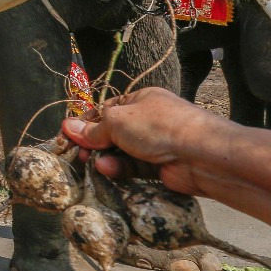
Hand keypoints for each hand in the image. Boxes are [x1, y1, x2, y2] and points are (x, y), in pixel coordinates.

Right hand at [62, 87, 217, 193]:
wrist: (202, 156)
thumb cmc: (158, 126)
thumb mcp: (118, 121)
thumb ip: (93, 128)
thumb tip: (68, 127)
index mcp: (140, 100)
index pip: (106, 110)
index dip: (86, 122)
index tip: (68, 135)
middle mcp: (148, 121)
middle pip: (112, 132)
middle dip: (93, 143)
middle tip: (77, 154)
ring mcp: (155, 145)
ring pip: (120, 152)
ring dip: (105, 157)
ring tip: (93, 163)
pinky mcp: (159, 168)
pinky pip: (132, 168)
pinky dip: (119, 169)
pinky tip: (107, 170)